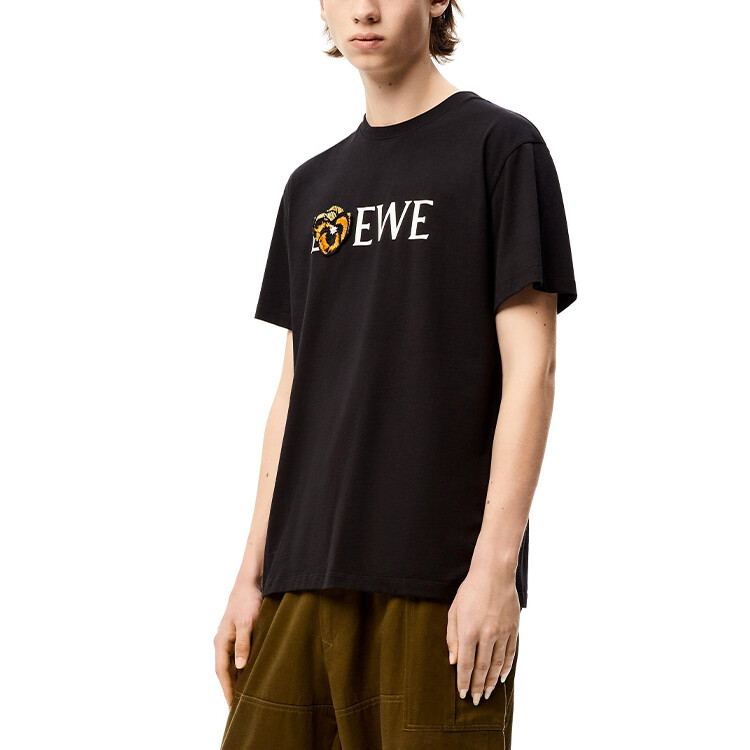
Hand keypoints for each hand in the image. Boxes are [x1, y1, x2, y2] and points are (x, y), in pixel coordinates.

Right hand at [214, 581, 262, 707]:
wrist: (250, 582)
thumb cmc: (248, 601)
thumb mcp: (247, 622)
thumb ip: (243, 644)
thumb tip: (240, 666)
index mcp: (221, 642)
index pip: (222, 672)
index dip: (227, 689)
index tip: (232, 706)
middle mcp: (222, 642)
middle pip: (225, 671)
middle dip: (231, 688)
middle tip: (240, 707)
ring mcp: (229, 638)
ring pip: (231, 664)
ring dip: (237, 678)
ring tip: (246, 695)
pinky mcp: (238, 634)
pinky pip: (237, 656)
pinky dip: (242, 667)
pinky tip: (251, 674)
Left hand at [446, 567, 519, 704]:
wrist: (494, 574)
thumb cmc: (470, 591)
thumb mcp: (454, 611)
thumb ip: (452, 637)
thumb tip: (453, 661)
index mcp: (469, 631)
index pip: (465, 664)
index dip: (463, 681)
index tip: (461, 693)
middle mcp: (487, 635)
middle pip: (482, 668)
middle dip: (477, 686)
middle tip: (475, 700)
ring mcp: (502, 633)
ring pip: (497, 664)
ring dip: (491, 681)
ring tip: (486, 693)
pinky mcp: (513, 629)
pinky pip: (510, 654)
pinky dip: (505, 668)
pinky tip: (500, 677)